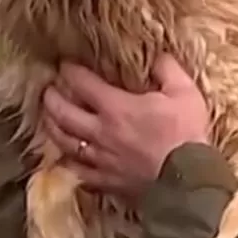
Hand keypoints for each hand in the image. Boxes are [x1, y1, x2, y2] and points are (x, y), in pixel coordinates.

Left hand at [40, 55, 210, 204]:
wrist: (190, 182)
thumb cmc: (187, 135)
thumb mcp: (184, 93)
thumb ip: (168, 70)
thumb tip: (158, 56)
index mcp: (115, 107)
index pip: (81, 83)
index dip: (69, 71)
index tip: (64, 65)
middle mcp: (100, 132)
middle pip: (62, 113)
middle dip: (50, 98)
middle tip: (47, 90)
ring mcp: (99, 159)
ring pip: (64, 142)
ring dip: (52, 127)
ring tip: (48, 118)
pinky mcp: (105, 182)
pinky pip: (78, 172)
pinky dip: (68, 163)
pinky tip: (64, 159)